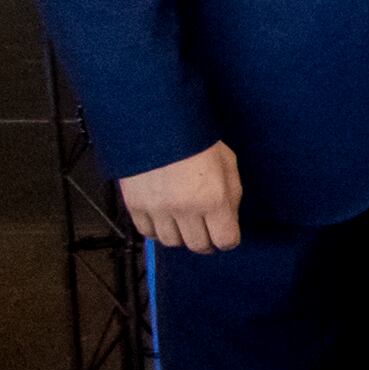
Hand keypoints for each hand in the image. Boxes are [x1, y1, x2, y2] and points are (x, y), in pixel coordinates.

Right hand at [118, 141, 243, 252]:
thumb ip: (231, 196)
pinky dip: (157, 230)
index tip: (226, 234)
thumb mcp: (228, 164)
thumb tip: (228, 219)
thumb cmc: (196, 140)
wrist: (157, 124)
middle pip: (198, 245)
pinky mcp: (136, 205)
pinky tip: (164, 218)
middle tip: (206, 229)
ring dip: (181, 236)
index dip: (228, 239)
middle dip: (206, 240)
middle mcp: (185, 209)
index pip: (225, 240)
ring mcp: (158, 209)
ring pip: (172, 242)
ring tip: (184, 222)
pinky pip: (147, 233)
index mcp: (213, 199)